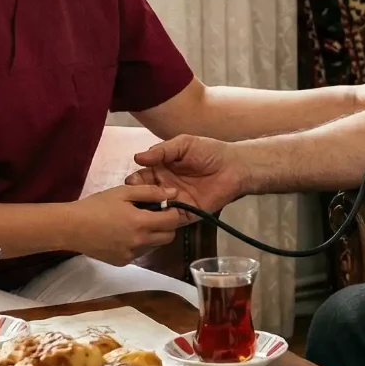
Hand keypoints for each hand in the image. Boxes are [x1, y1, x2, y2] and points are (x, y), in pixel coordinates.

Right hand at [65, 185, 191, 265]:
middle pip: (169, 237)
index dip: (173, 211)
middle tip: (154, 214)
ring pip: (155, 246)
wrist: (71, 227)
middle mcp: (140, 242)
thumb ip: (150, 192)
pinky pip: (140, 253)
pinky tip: (124, 234)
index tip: (165, 205)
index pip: (172, 221)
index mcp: (141, 223)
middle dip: (167, 225)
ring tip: (136, 223)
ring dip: (153, 235)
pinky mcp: (122, 262)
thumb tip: (174, 192)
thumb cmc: (96, 205)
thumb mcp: (123, 192)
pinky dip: (139, 244)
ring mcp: (131, 255)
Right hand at [127, 135, 247, 212]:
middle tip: (136, 199)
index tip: (130, 184)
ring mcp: (174, 202)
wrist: (234, 166)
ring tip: (146, 210)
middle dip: (138, 198)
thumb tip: (137, 157)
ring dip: (148, 211)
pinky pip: (171, 220)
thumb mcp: (183, 144)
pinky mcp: (186, 214)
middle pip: (144, 196)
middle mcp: (164, 187)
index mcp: (161, 169)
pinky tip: (159, 219)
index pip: (141, 178)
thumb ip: (161, 151)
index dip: (134, 182)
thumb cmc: (209, 152)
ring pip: (154, 210)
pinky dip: (163, 220)